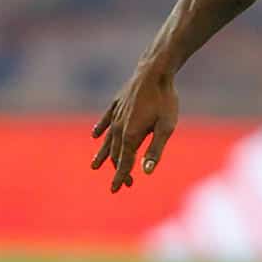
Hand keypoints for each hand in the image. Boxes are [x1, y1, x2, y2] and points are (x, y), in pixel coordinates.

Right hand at [91, 61, 178, 192]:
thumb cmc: (165, 100)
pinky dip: (100, 129)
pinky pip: (105, 120)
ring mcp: (116, 114)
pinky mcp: (116, 103)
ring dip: (103, 154)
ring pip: (107, 139)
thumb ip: (155, 150)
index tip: (116, 190)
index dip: (121, 177)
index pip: (123, 162)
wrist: (155, 71)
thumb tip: (146, 171)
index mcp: (131, 135)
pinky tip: (95, 134)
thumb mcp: (166, 127)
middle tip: (125, 184)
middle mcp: (119, 126)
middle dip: (118, 169)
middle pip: (115, 153)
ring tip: (95, 166)